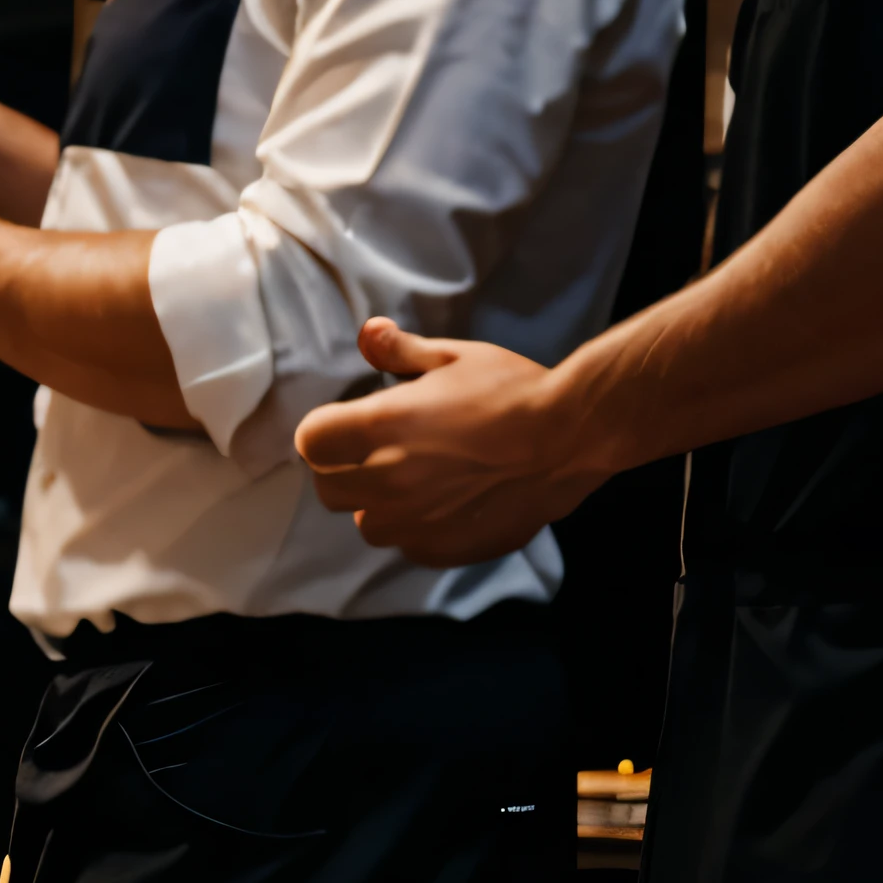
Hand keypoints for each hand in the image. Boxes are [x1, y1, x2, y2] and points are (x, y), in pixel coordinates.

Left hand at [293, 318, 606, 566]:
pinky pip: (407, 545)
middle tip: (380, 453)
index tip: (348, 426)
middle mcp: (386, 481)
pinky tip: (447, 503)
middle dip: (345, 472)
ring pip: (367, 524)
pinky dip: (416, 528)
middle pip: (328, 491)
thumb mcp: (455, 357)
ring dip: (379, 505)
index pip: (311, 442)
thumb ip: (402, 353)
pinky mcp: (439, 548)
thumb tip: (367, 334)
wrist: (571, 438)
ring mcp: (411, 522)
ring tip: (417, 481)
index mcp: (380, 429)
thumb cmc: (513, 389)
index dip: (326, 433)